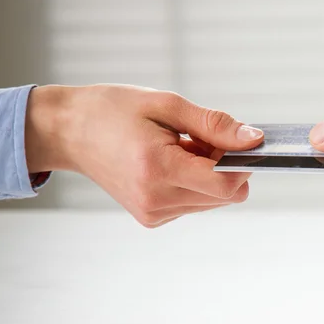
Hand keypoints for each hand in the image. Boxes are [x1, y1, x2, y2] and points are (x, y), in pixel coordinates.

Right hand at [25, 84, 263, 227]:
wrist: (69, 131)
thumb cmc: (113, 110)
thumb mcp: (167, 105)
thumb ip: (215, 125)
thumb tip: (254, 139)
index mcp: (157, 169)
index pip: (225, 185)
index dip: (243, 163)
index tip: (239, 141)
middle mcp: (155, 200)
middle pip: (224, 195)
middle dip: (226, 166)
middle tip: (201, 138)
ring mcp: (153, 213)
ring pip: (213, 201)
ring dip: (209, 174)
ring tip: (180, 148)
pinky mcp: (152, 218)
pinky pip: (195, 203)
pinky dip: (194, 182)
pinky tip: (171, 161)